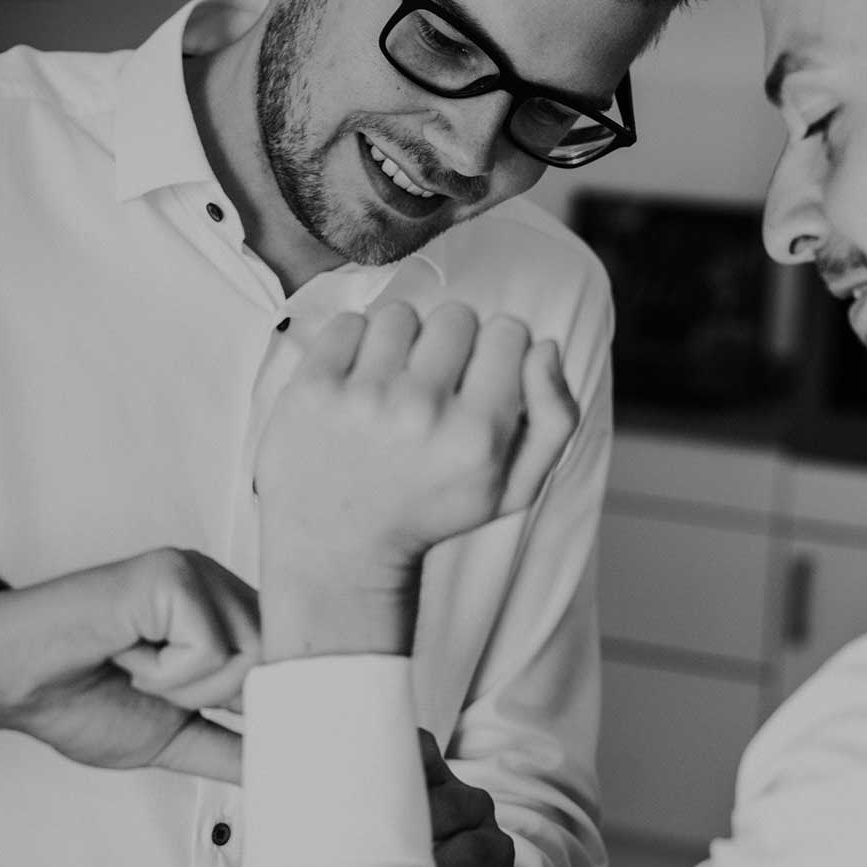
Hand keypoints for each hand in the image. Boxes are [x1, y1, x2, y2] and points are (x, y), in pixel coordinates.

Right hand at [0, 549, 257, 781]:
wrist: (16, 684)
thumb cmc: (83, 698)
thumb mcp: (176, 735)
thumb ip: (230, 747)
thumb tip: (281, 770)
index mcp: (225, 617)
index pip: (289, 659)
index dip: (273, 699)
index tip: (242, 717)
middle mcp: (219, 587)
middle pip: (278, 662)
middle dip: (216, 698)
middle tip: (155, 685)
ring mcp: (197, 574)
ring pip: (249, 656)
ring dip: (185, 688)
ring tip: (137, 667)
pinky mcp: (173, 573)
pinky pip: (209, 649)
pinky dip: (162, 673)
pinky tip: (125, 653)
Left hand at [255, 300, 577, 659]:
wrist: (338, 550)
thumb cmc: (431, 511)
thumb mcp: (514, 489)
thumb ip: (554, 419)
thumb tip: (546, 347)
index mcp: (477, 437)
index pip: (510, 332)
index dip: (498, 353)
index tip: (477, 383)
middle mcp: (421, 412)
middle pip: (457, 316)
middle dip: (450, 346)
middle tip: (432, 388)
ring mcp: (361, 398)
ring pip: (402, 315)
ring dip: (401, 344)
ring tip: (391, 387)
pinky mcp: (312, 388)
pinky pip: (349, 322)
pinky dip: (354, 346)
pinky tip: (356, 384)